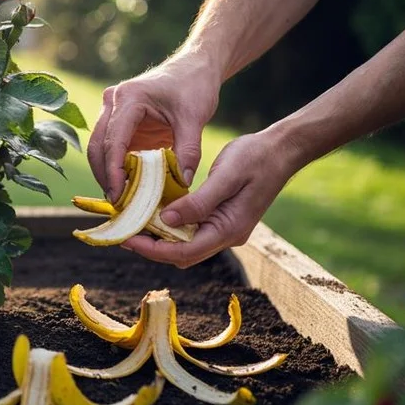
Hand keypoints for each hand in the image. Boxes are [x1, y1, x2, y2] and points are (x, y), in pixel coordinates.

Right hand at [87, 52, 219, 202]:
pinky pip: (113, 148)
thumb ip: (188, 150)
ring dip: (107, 173)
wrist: (195, 67)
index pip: (113, 140)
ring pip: (100, 148)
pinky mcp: (121, 121)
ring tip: (120, 198)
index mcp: (129, 98)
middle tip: (117, 203)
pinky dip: (117, 167)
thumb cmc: (194, 85)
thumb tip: (183, 183)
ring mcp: (114, 111)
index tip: (117, 195)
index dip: (112, 171)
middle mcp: (114, 102)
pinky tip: (127, 185)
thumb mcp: (195, 117)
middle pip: (98, 145)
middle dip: (104, 175)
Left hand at [121, 128, 304, 267]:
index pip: (184, 253)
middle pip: (181, 254)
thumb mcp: (226, 177)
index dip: (152, 249)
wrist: (281, 150)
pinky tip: (153, 210)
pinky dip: (170, 225)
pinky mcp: (220, 218)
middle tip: (123, 231)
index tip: (127, 238)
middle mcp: (226, 236)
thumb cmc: (256, 158)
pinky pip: (191, 230)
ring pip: (184, 244)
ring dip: (159, 237)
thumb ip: (198, 202)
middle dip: (151, 247)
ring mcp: (224, 229)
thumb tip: (166, 220)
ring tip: (132, 222)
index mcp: (229, 230)